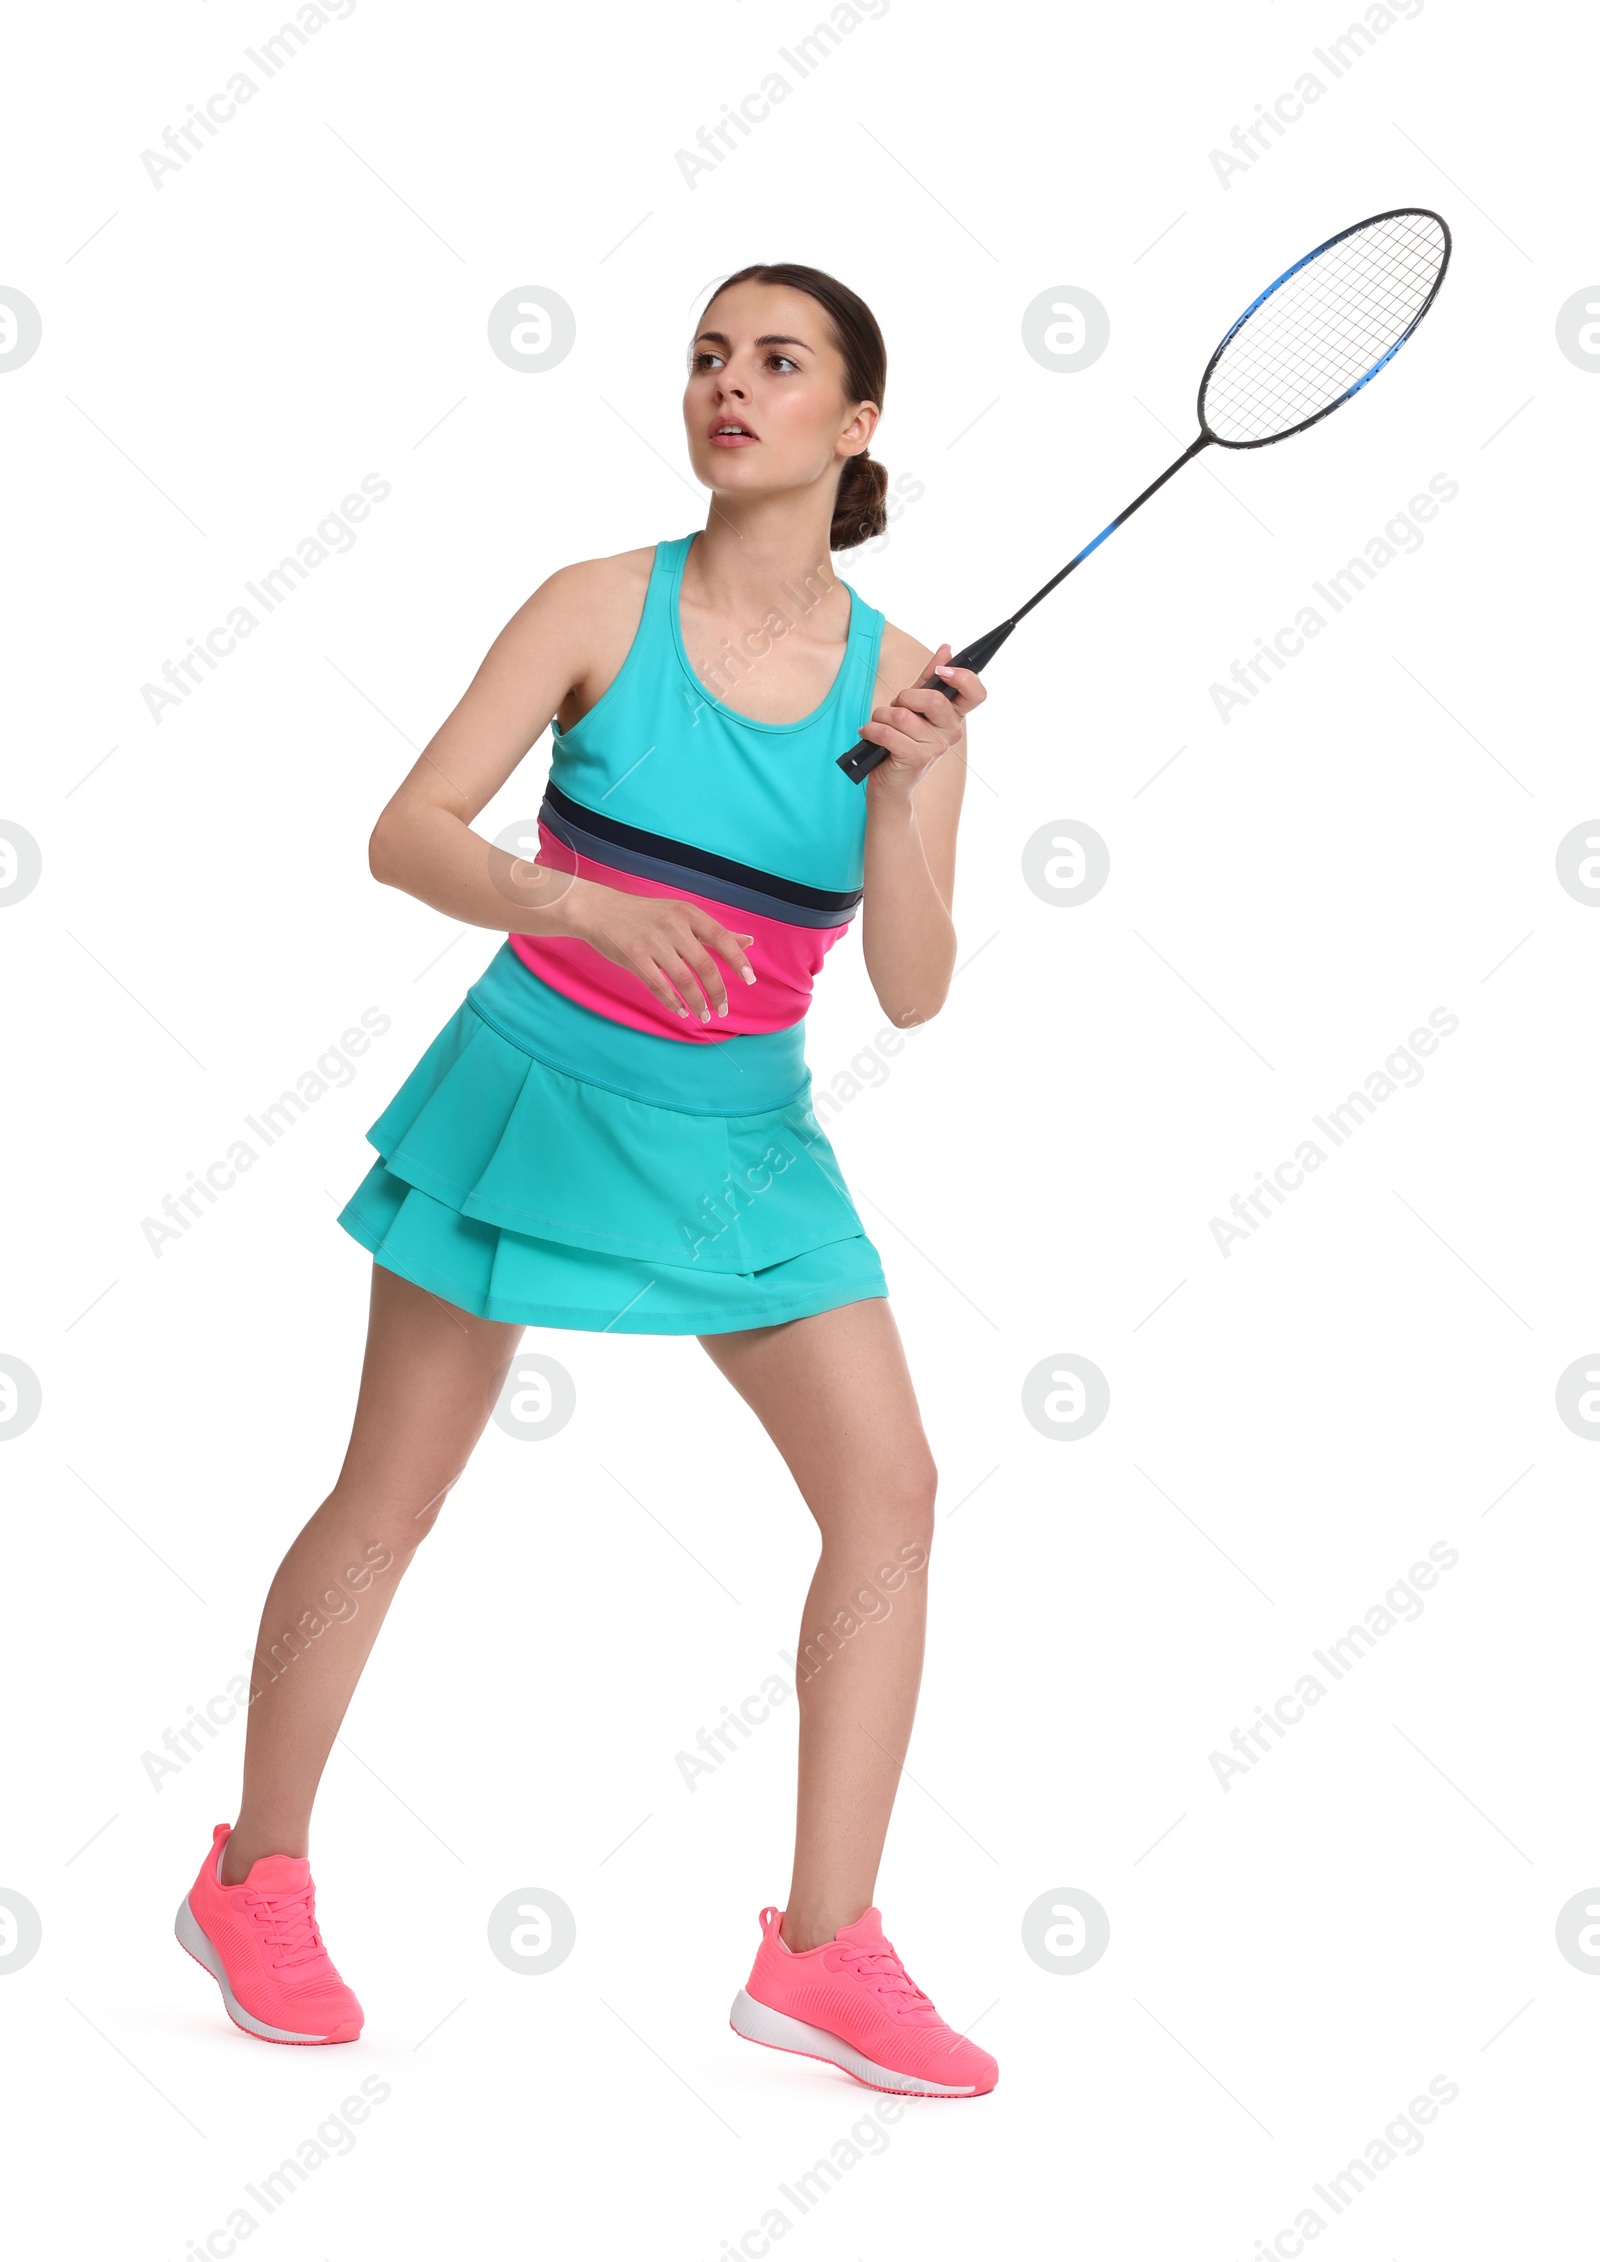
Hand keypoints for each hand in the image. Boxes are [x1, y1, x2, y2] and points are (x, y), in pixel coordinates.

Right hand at [571, 886, 756, 1023]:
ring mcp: (653, 943)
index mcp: (688, 914)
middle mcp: (673, 927)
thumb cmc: (646, 915)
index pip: (722, 938)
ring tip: (703, 1015)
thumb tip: (748, 941)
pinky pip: (659, 987)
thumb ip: (714, 931)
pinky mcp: (634, 958)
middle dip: (718, 992)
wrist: (600, 911)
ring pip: (684, 980)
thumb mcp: (682, 915)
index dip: (738, 961)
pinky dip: (673, 1002)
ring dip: (697, 1002)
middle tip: (723, 1009)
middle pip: (705, 965)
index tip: (749, 980)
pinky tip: (682, 1010)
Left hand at [859, 642, 984, 788]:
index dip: (963, 678)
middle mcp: (951, 731)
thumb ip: (929, 678)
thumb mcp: (915, 706)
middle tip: (896, 707)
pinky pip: (888, 733)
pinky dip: (872, 730)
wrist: (890, 783)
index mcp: (954, 716)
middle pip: (934, 699)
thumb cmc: (902, 741)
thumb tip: (946, 649)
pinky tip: (869, 734)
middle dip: (904, 698)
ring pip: (902, 716)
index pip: (976, 693)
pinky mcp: (916, 759)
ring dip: (881, 716)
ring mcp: (936, 747)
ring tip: (879, 725)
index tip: (943, 672)